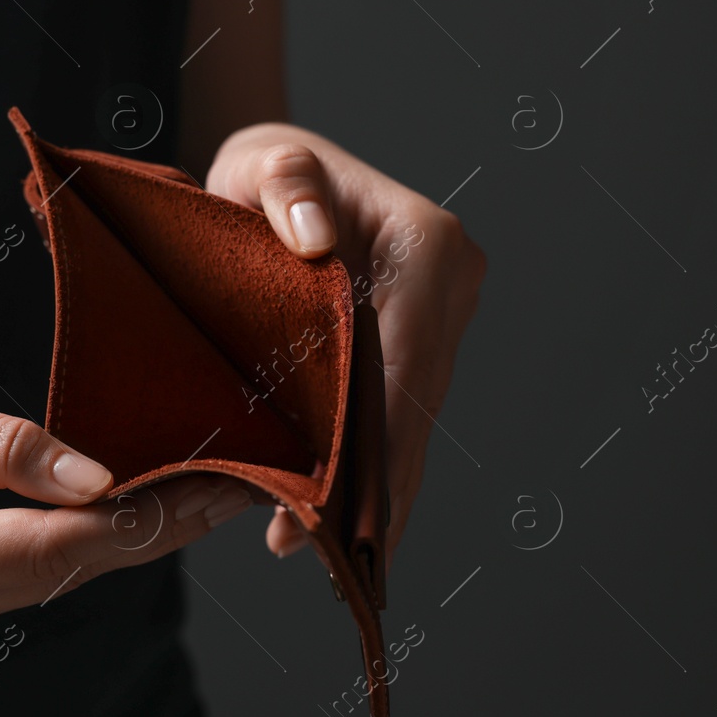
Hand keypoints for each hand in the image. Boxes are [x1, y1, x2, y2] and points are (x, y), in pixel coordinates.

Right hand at [0, 357, 253, 640]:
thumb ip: (5, 449)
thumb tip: (102, 478)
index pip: (49, 548)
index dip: (136, 520)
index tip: (212, 487)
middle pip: (64, 571)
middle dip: (155, 530)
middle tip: (238, 487)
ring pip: (55, 576)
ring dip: (131, 536)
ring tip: (208, 490)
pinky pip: (30, 570)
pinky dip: (88, 537)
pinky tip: (140, 506)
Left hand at [206, 124, 485, 565]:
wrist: (278, 177)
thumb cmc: (266, 170)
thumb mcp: (264, 163)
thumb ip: (284, 186)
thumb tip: (313, 240)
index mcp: (427, 244)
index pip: (407, 357)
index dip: (377, 436)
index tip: (345, 501)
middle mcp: (452, 282)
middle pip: (418, 401)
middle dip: (379, 482)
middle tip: (333, 553)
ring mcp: (445, 316)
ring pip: (415, 418)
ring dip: (379, 486)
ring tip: (329, 549)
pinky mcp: (426, 341)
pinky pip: (403, 412)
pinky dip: (375, 464)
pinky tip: (344, 518)